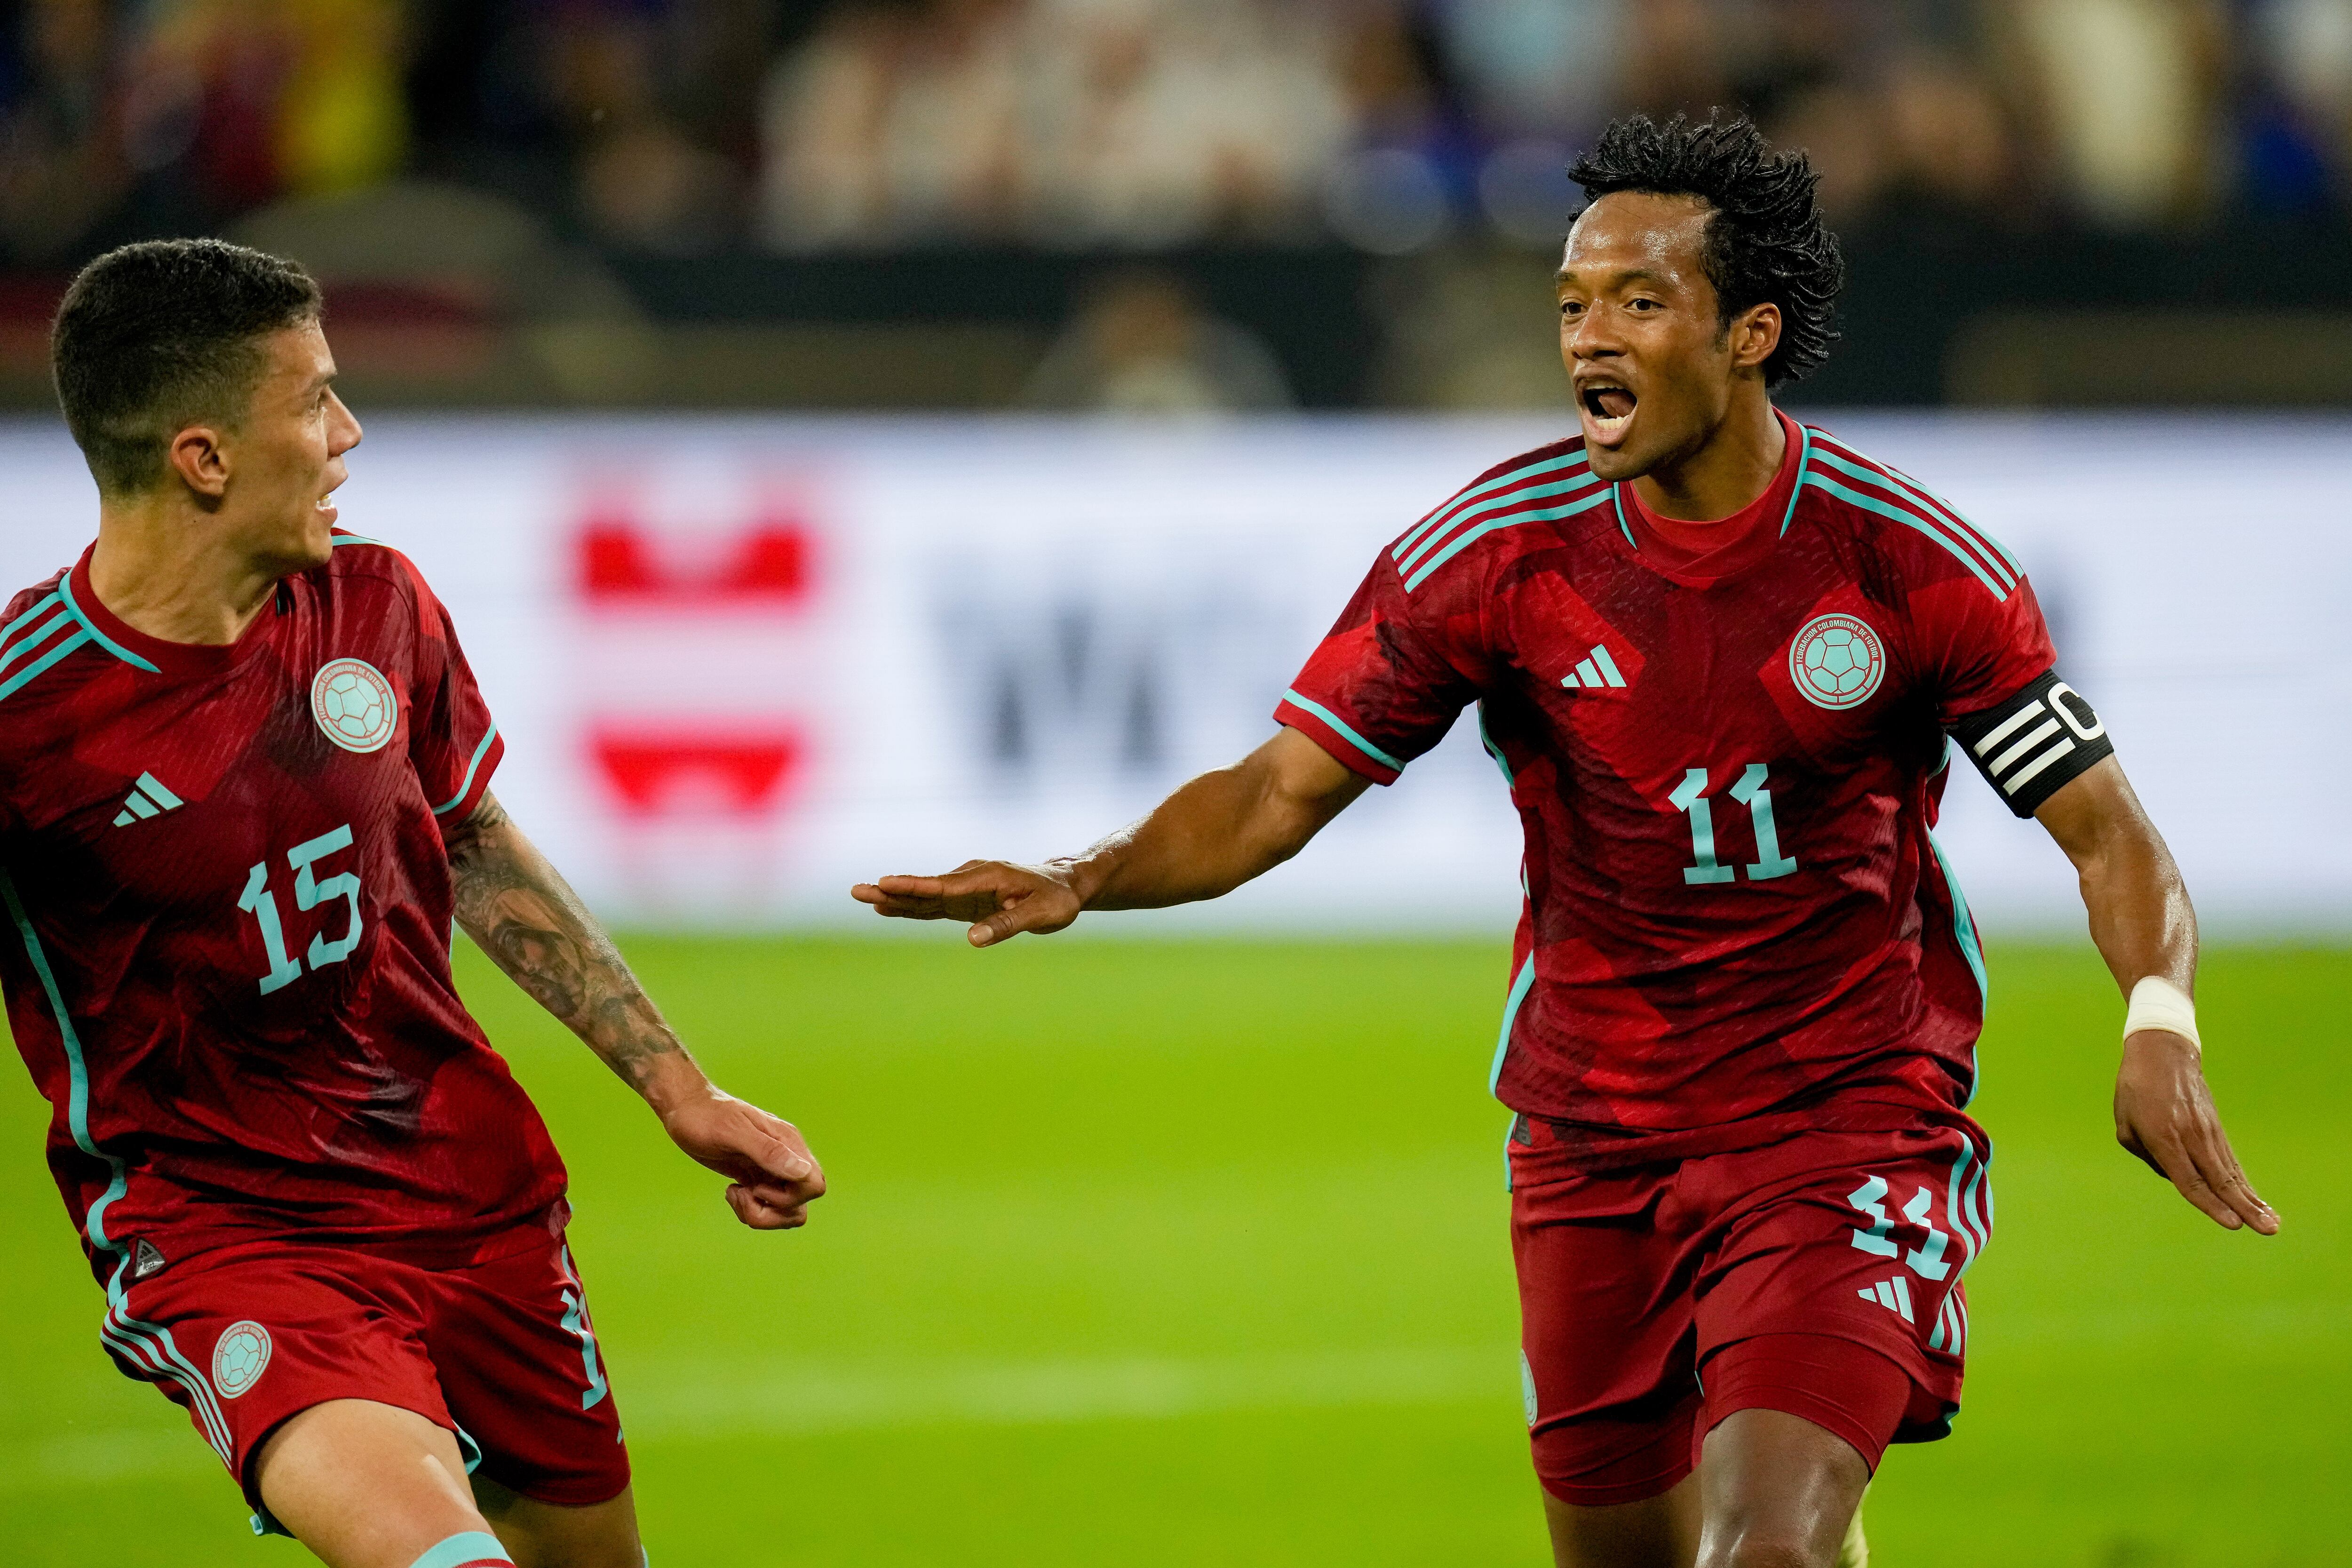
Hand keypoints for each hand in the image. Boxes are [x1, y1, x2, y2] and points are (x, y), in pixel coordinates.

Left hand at [659, 1089, 825, 1229]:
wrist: (687, 1110)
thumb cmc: (706, 1116)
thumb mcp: (733, 1132)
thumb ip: (769, 1152)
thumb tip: (802, 1171)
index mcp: (789, 1144)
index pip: (814, 1185)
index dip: (788, 1198)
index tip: (757, 1186)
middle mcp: (787, 1159)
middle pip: (800, 1206)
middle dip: (771, 1213)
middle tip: (743, 1193)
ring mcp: (773, 1171)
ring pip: (786, 1213)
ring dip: (759, 1214)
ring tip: (735, 1194)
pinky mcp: (758, 1179)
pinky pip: (767, 1209)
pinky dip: (749, 1209)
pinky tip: (732, 1190)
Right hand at [850, 859, 1084, 946]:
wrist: (1066, 885)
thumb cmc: (1057, 899)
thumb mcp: (1041, 914)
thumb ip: (1007, 924)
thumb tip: (972, 939)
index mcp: (986, 877)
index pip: (942, 886)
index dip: (912, 887)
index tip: (885, 884)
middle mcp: (970, 878)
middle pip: (924, 888)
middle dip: (890, 890)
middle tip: (857, 890)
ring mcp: (966, 889)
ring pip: (924, 896)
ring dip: (894, 897)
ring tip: (862, 897)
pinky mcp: (965, 901)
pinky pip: (933, 904)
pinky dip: (910, 906)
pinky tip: (887, 908)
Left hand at [2113, 1031, 2277, 1234]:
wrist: (2163, 1052)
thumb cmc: (2136, 1089)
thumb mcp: (2125, 1124)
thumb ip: (2145, 1155)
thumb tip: (2172, 1175)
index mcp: (2163, 1138)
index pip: (2190, 1180)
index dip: (2210, 1205)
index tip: (2232, 1225)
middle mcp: (2190, 1137)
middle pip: (2220, 1180)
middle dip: (2245, 1209)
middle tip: (2269, 1230)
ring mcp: (2207, 1131)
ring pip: (2230, 1173)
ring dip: (2251, 1200)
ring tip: (2272, 1224)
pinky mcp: (2216, 1127)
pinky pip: (2229, 1161)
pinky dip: (2243, 1183)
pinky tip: (2256, 1201)